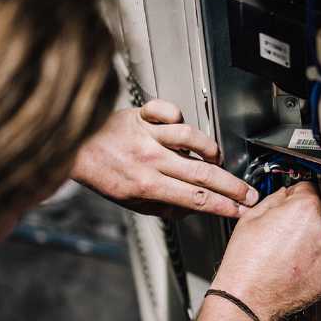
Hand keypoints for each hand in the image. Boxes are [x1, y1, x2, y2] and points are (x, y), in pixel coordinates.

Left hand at [70, 100, 257, 217]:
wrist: (72, 147)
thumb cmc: (100, 174)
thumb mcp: (130, 203)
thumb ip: (161, 207)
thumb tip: (189, 209)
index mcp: (146, 185)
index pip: (195, 198)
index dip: (222, 206)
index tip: (239, 210)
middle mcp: (150, 159)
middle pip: (201, 172)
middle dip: (231, 186)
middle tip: (247, 192)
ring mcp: (147, 135)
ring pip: (191, 138)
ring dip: (210, 149)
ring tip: (216, 158)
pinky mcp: (141, 115)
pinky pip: (167, 110)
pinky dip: (178, 115)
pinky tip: (182, 124)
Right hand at [212, 182, 320, 320]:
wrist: (249, 299)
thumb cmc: (247, 264)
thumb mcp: (252, 218)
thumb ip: (275, 198)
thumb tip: (286, 194)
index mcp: (306, 207)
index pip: (309, 187)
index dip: (296, 196)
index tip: (292, 205)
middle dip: (309, 215)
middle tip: (290, 230)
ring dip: (319, 235)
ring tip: (296, 247)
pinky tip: (305, 261)